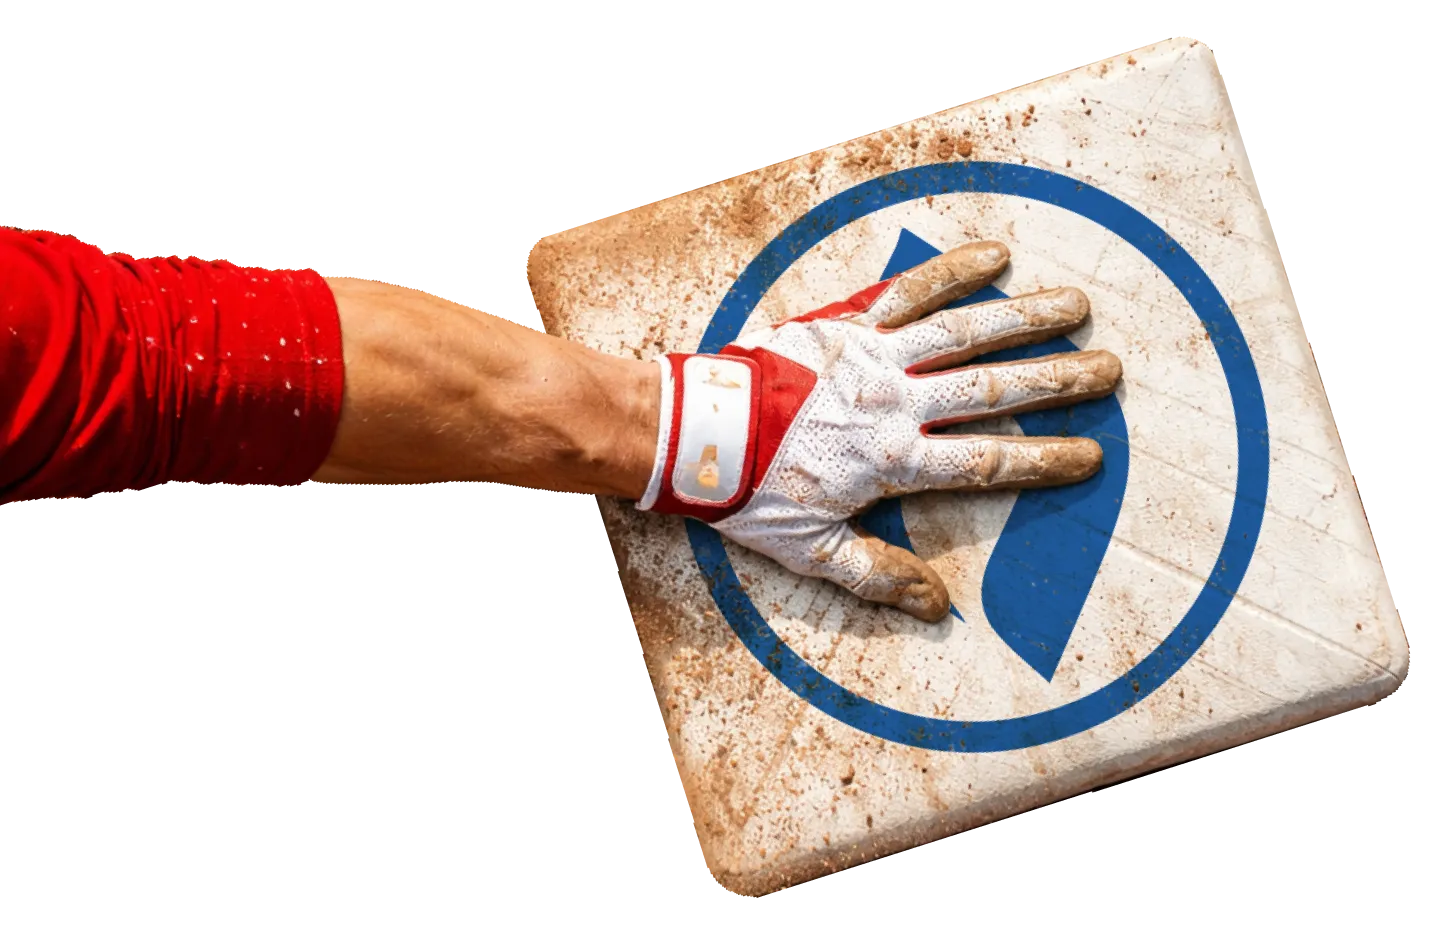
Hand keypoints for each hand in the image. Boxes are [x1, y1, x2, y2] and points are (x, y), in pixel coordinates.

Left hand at [637, 241, 1121, 621]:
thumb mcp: (811, 551)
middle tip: (1110, 370)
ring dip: (1024, 316)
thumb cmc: (750, 492)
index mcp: (893, 461)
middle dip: (1058, 380)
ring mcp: (873, 354)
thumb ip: (878, 576)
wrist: (695, 431)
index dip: (1045, 459)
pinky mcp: (846, 320)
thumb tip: (937, 609)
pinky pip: (909, 290)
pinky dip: (952, 270)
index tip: (1092, 456)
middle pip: (993, 388)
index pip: (988, 461)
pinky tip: (995, 255)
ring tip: (1076, 305)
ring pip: (963, 330)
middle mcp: (895, 402)